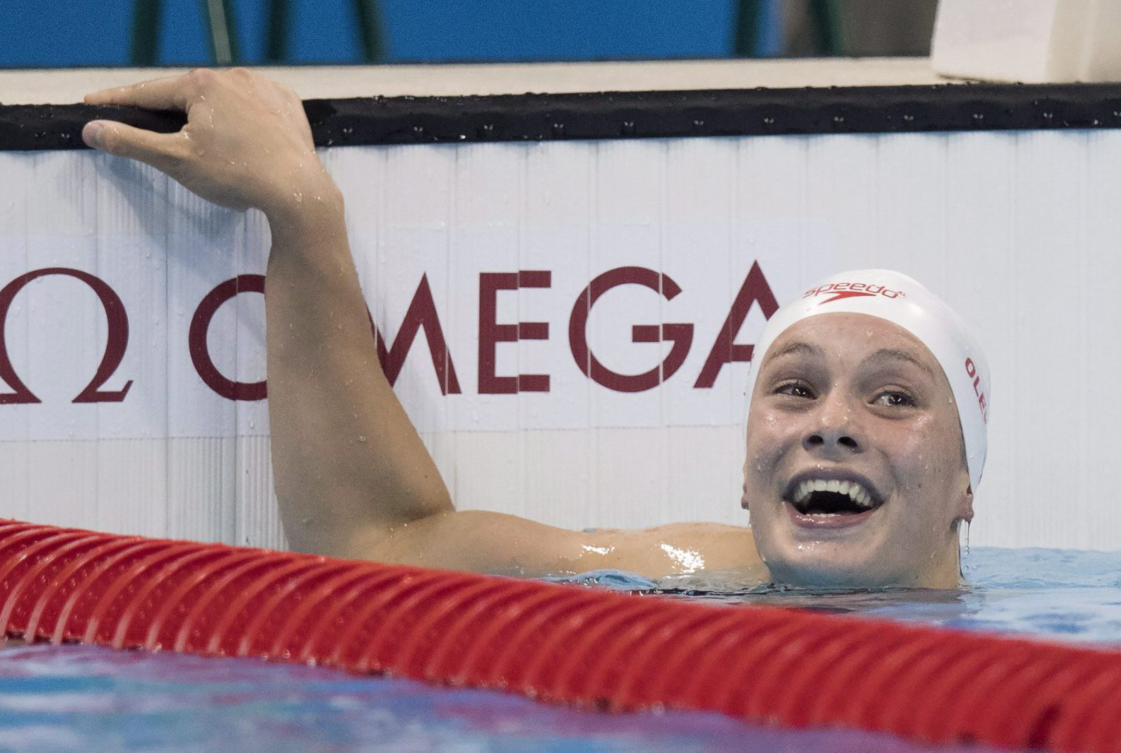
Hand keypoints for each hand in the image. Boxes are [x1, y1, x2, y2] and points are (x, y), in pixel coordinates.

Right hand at [83, 68, 332, 221]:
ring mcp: (265, 89)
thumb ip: (131, 142)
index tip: (93, 104)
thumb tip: (94, 129)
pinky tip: (239, 140)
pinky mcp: (287, 105)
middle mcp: (235, 77)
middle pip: (187, 96)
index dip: (118, 101)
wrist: (297, 191)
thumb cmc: (237, 175)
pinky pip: (254, 108)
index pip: (148, 92)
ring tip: (204, 144)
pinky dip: (241, 121)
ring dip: (208, 117)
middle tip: (152, 132)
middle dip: (169, 114)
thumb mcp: (175, 160)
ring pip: (223, 101)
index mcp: (202, 85)